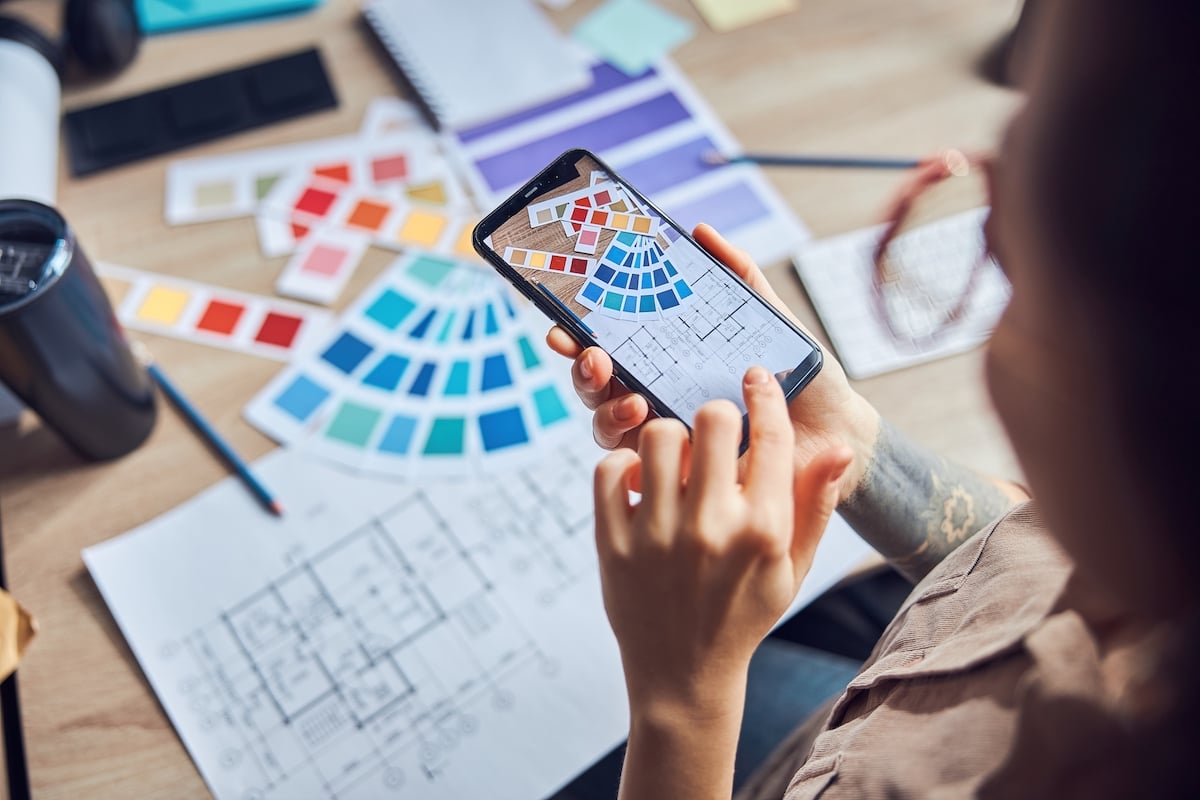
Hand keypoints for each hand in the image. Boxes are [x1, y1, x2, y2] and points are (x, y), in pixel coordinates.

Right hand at [548, 223, 879, 503]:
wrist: (836, 434)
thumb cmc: (801, 379)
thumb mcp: (769, 320)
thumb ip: (738, 276)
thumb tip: (701, 231)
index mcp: (669, 362)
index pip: (613, 348)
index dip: (581, 337)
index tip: (567, 324)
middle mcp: (658, 398)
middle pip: (598, 387)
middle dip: (584, 371)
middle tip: (594, 357)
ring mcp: (666, 438)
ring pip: (608, 427)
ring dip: (608, 410)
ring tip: (636, 400)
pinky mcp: (682, 475)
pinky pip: (642, 470)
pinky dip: (638, 452)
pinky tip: (655, 435)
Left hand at [593, 366, 852, 718]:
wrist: (685, 674)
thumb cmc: (745, 612)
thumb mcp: (792, 567)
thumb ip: (814, 504)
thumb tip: (839, 446)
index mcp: (763, 530)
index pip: (771, 436)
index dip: (765, 394)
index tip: (756, 376)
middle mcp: (711, 528)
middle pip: (710, 419)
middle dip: (715, 415)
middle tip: (712, 432)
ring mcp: (657, 535)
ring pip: (656, 435)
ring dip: (667, 437)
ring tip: (674, 460)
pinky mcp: (613, 543)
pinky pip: (608, 468)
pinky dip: (621, 463)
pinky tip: (639, 481)